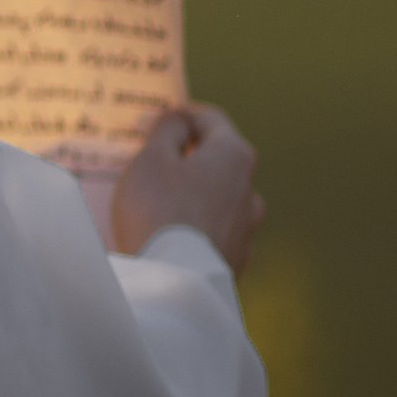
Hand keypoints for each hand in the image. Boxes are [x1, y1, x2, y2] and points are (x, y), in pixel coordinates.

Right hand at [108, 101, 262, 273]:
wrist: (175, 281)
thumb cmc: (159, 210)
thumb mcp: (151, 159)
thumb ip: (166, 130)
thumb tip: (179, 119)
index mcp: (233, 154)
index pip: (210, 119)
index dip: (178, 114)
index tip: (150, 121)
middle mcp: (249, 187)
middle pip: (215, 160)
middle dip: (184, 157)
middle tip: (147, 163)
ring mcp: (247, 225)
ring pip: (216, 198)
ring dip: (191, 194)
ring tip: (154, 205)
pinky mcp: (237, 257)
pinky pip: (213, 230)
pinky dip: (194, 225)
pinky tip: (170, 235)